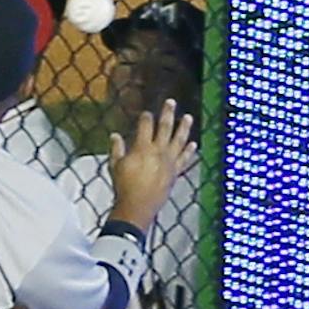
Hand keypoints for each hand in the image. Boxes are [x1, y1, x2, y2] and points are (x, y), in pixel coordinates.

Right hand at [106, 98, 197, 232]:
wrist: (138, 206)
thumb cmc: (124, 186)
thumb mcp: (115, 166)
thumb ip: (116, 149)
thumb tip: (114, 135)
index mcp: (142, 148)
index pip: (145, 126)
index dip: (146, 117)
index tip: (146, 113)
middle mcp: (158, 151)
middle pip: (165, 127)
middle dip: (167, 113)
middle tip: (171, 102)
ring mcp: (169, 162)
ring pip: (179, 140)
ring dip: (184, 128)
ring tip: (188, 117)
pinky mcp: (174, 172)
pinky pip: (184, 159)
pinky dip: (189, 151)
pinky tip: (193, 143)